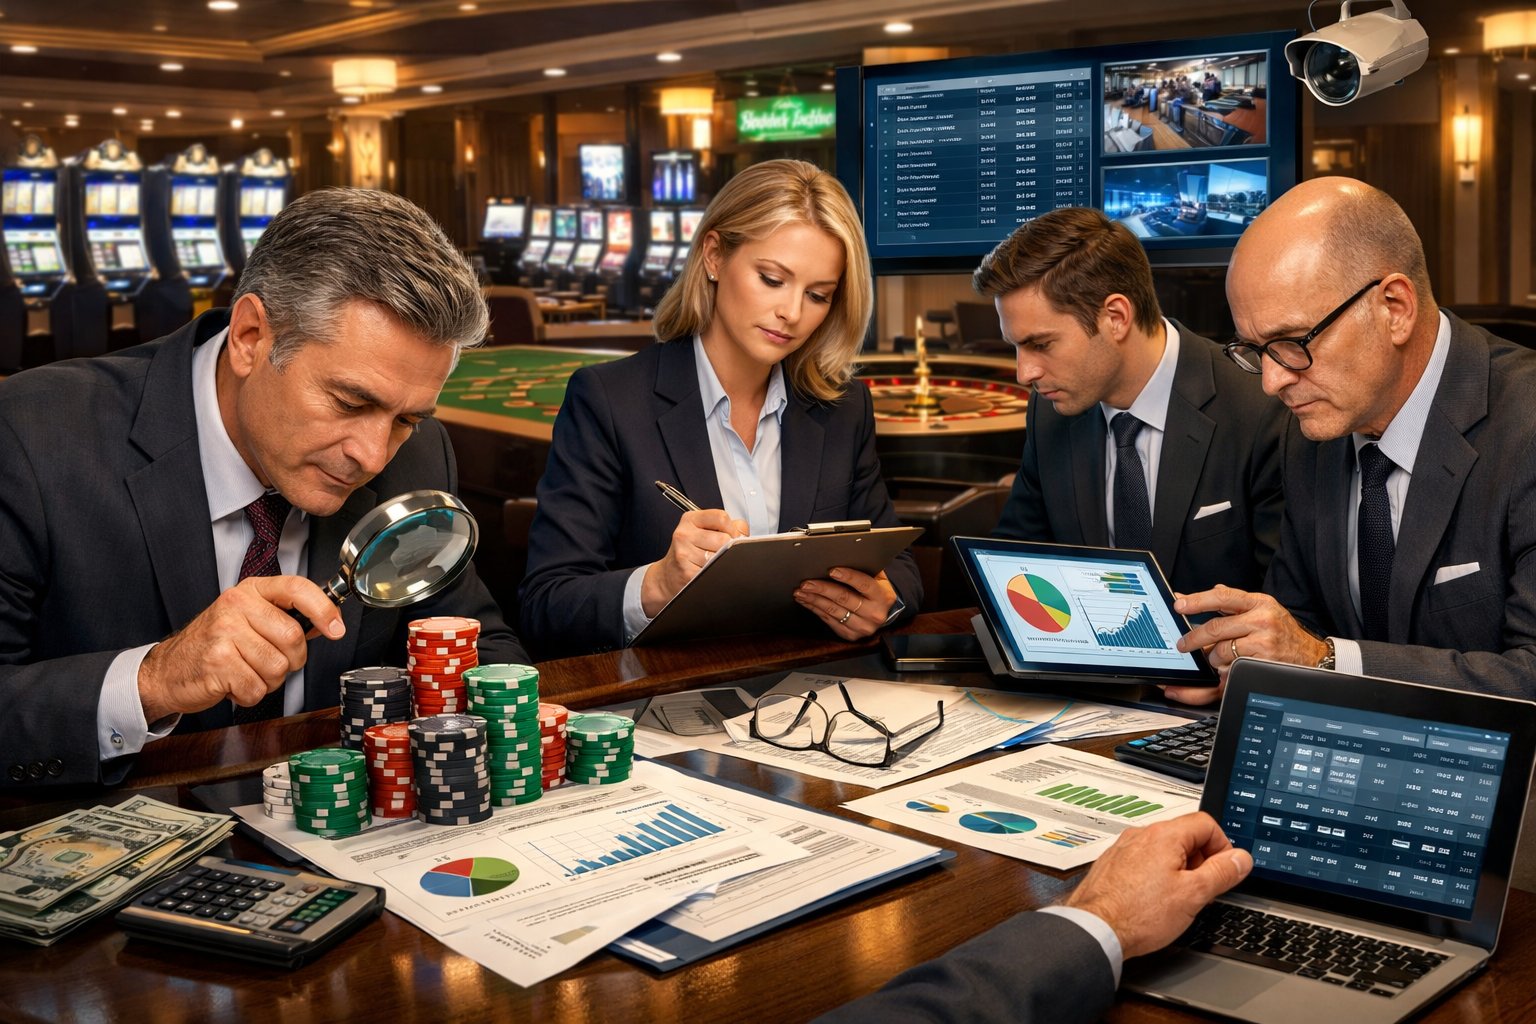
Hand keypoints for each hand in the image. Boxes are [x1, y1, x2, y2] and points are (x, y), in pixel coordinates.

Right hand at [138, 575, 344, 721]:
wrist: (168, 670)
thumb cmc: (215, 645)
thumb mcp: (248, 619)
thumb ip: (284, 616)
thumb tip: (328, 621)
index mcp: (250, 591)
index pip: (297, 588)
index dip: (323, 609)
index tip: (336, 629)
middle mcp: (236, 606)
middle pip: (293, 638)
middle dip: (291, 660)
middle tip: (269, 661)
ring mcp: (224, 633)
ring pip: (278, 667)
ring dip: (268, 680)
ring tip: (246, 671)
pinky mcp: (216, 663)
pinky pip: (257, 688)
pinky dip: (249, 694)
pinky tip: (233, 683)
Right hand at [641, 509, 748, 616]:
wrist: (668, 576)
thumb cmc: (689, 551)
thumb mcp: (703, 531)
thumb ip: (727, 526)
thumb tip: (743, 532)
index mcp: (690, 520)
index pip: (721, 517)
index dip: (732, 528)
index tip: (731, 535)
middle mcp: (684, 534)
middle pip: (723, 539)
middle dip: (729, 548)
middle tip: (722, 552)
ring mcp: (684, 553)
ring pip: (720, 557)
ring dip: (722, 562)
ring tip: (713, 562)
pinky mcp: (687, 572)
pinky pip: (714, 572)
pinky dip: (717, 573)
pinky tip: (708, 572)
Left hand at [794, 567, 897, 639]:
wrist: (882, 614)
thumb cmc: (876, 591)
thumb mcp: (878, 578)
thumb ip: (865, 567)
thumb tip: (843, 555)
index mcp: (883, 596)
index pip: (864, 584)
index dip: (848, 577)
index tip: (831, 570)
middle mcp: (874, 614)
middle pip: (844, 599)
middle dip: (823, 589)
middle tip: (806, 583)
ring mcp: (862, 627)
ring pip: (833, 611)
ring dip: (814, 600)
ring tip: (800, 591)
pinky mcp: (850, 635)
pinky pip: (828, 620)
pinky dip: (815, 609)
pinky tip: (806, 601)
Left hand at [1064, 811, 1252, 958]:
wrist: (1095, 929)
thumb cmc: (1138, 914)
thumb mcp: (1193, 895)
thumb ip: (1221, 873)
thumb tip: (1241, 858)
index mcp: (1163, 836)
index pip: (1205, 823)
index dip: (1222, 846)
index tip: (1225, 869)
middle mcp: (1140, 835)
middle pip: (1184, 835)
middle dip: (1201, 859)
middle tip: (1204, 888)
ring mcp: (1124, 849)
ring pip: (1163, 849)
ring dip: (1179, 868)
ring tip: (1179, 897)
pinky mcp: (1113, 864)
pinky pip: (1144, 861)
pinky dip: (1157, 874)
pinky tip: (1155, 899)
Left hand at [1164, 585, 1327, 704]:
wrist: (1310, 655)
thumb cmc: (1280, 632)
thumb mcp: (1260, 610)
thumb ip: (1230, 603)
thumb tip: (1201, 594)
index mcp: (1258, 602)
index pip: (1222, 596)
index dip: (1198, 601)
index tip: (1179, 605)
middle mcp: (1261, 618)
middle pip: (1216, 627)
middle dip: (1194, 638)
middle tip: (1183, 644)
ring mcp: (1264, 640)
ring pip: (1222, 650)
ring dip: (1213, 658)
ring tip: (1216, 659)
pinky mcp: (1264, 660)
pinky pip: (1232, 666)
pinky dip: (1225, 669)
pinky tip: (1227, 668)